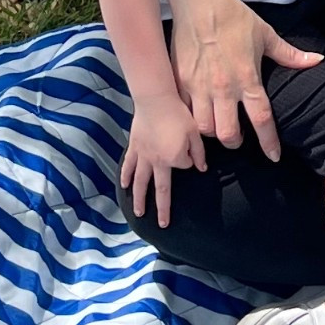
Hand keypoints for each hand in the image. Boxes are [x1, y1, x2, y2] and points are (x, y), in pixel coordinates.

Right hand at [122, 94, 204, 228]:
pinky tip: (123, 186)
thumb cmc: (178, 113)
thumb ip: (199, 152)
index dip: (190, 160)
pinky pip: (129, 165)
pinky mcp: (134, 147)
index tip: (191, 151)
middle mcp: (158, 162)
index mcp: (174, 158)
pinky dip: (125, 176)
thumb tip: (201, 168)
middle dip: (162, 208)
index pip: (186, 166)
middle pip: (160, 189)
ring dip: (139, 199)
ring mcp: (143, 156)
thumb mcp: (195, 131)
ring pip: (140, 182)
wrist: (155, 99)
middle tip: (163, 224)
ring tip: (138, 213)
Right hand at [168, 0, 320, 159]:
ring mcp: (198, 86)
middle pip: (228, 133)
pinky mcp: (179, 81)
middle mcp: (223, 86)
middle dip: (234, 142)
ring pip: (203, 128)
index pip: (262, 118)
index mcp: (247, 77)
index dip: (269, 142)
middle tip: (238, 137)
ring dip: (212, 133)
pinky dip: (190, 119)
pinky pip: (183, 112)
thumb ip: (289, 54)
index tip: (274, 156)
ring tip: (217, 126)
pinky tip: (196, 115)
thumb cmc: (234, 16)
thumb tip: (316, 61)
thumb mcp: (265, 34)